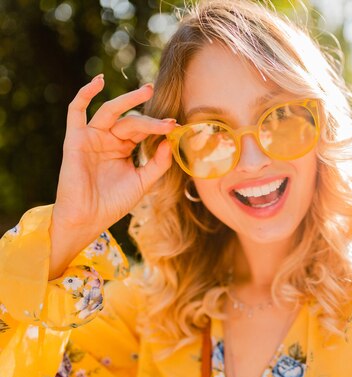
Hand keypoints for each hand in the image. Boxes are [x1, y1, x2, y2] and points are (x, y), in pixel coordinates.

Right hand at [49, 74, 174, 277]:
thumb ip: (158, 163)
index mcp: (124, 147)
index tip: (175, 127)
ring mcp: (92, 137)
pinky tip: (97, 81)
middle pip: (131, 121)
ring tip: (147, 90)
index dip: (159, 128)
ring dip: (128, 99)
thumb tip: (170, 143)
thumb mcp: (143, 182)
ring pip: (111, 111)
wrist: (89, 219)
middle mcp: (108, 139)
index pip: (143, 130)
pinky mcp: (76, 139)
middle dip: (151, 121)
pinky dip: (85, 94)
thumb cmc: (114, 203)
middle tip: (168, 121)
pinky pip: (76, 111)